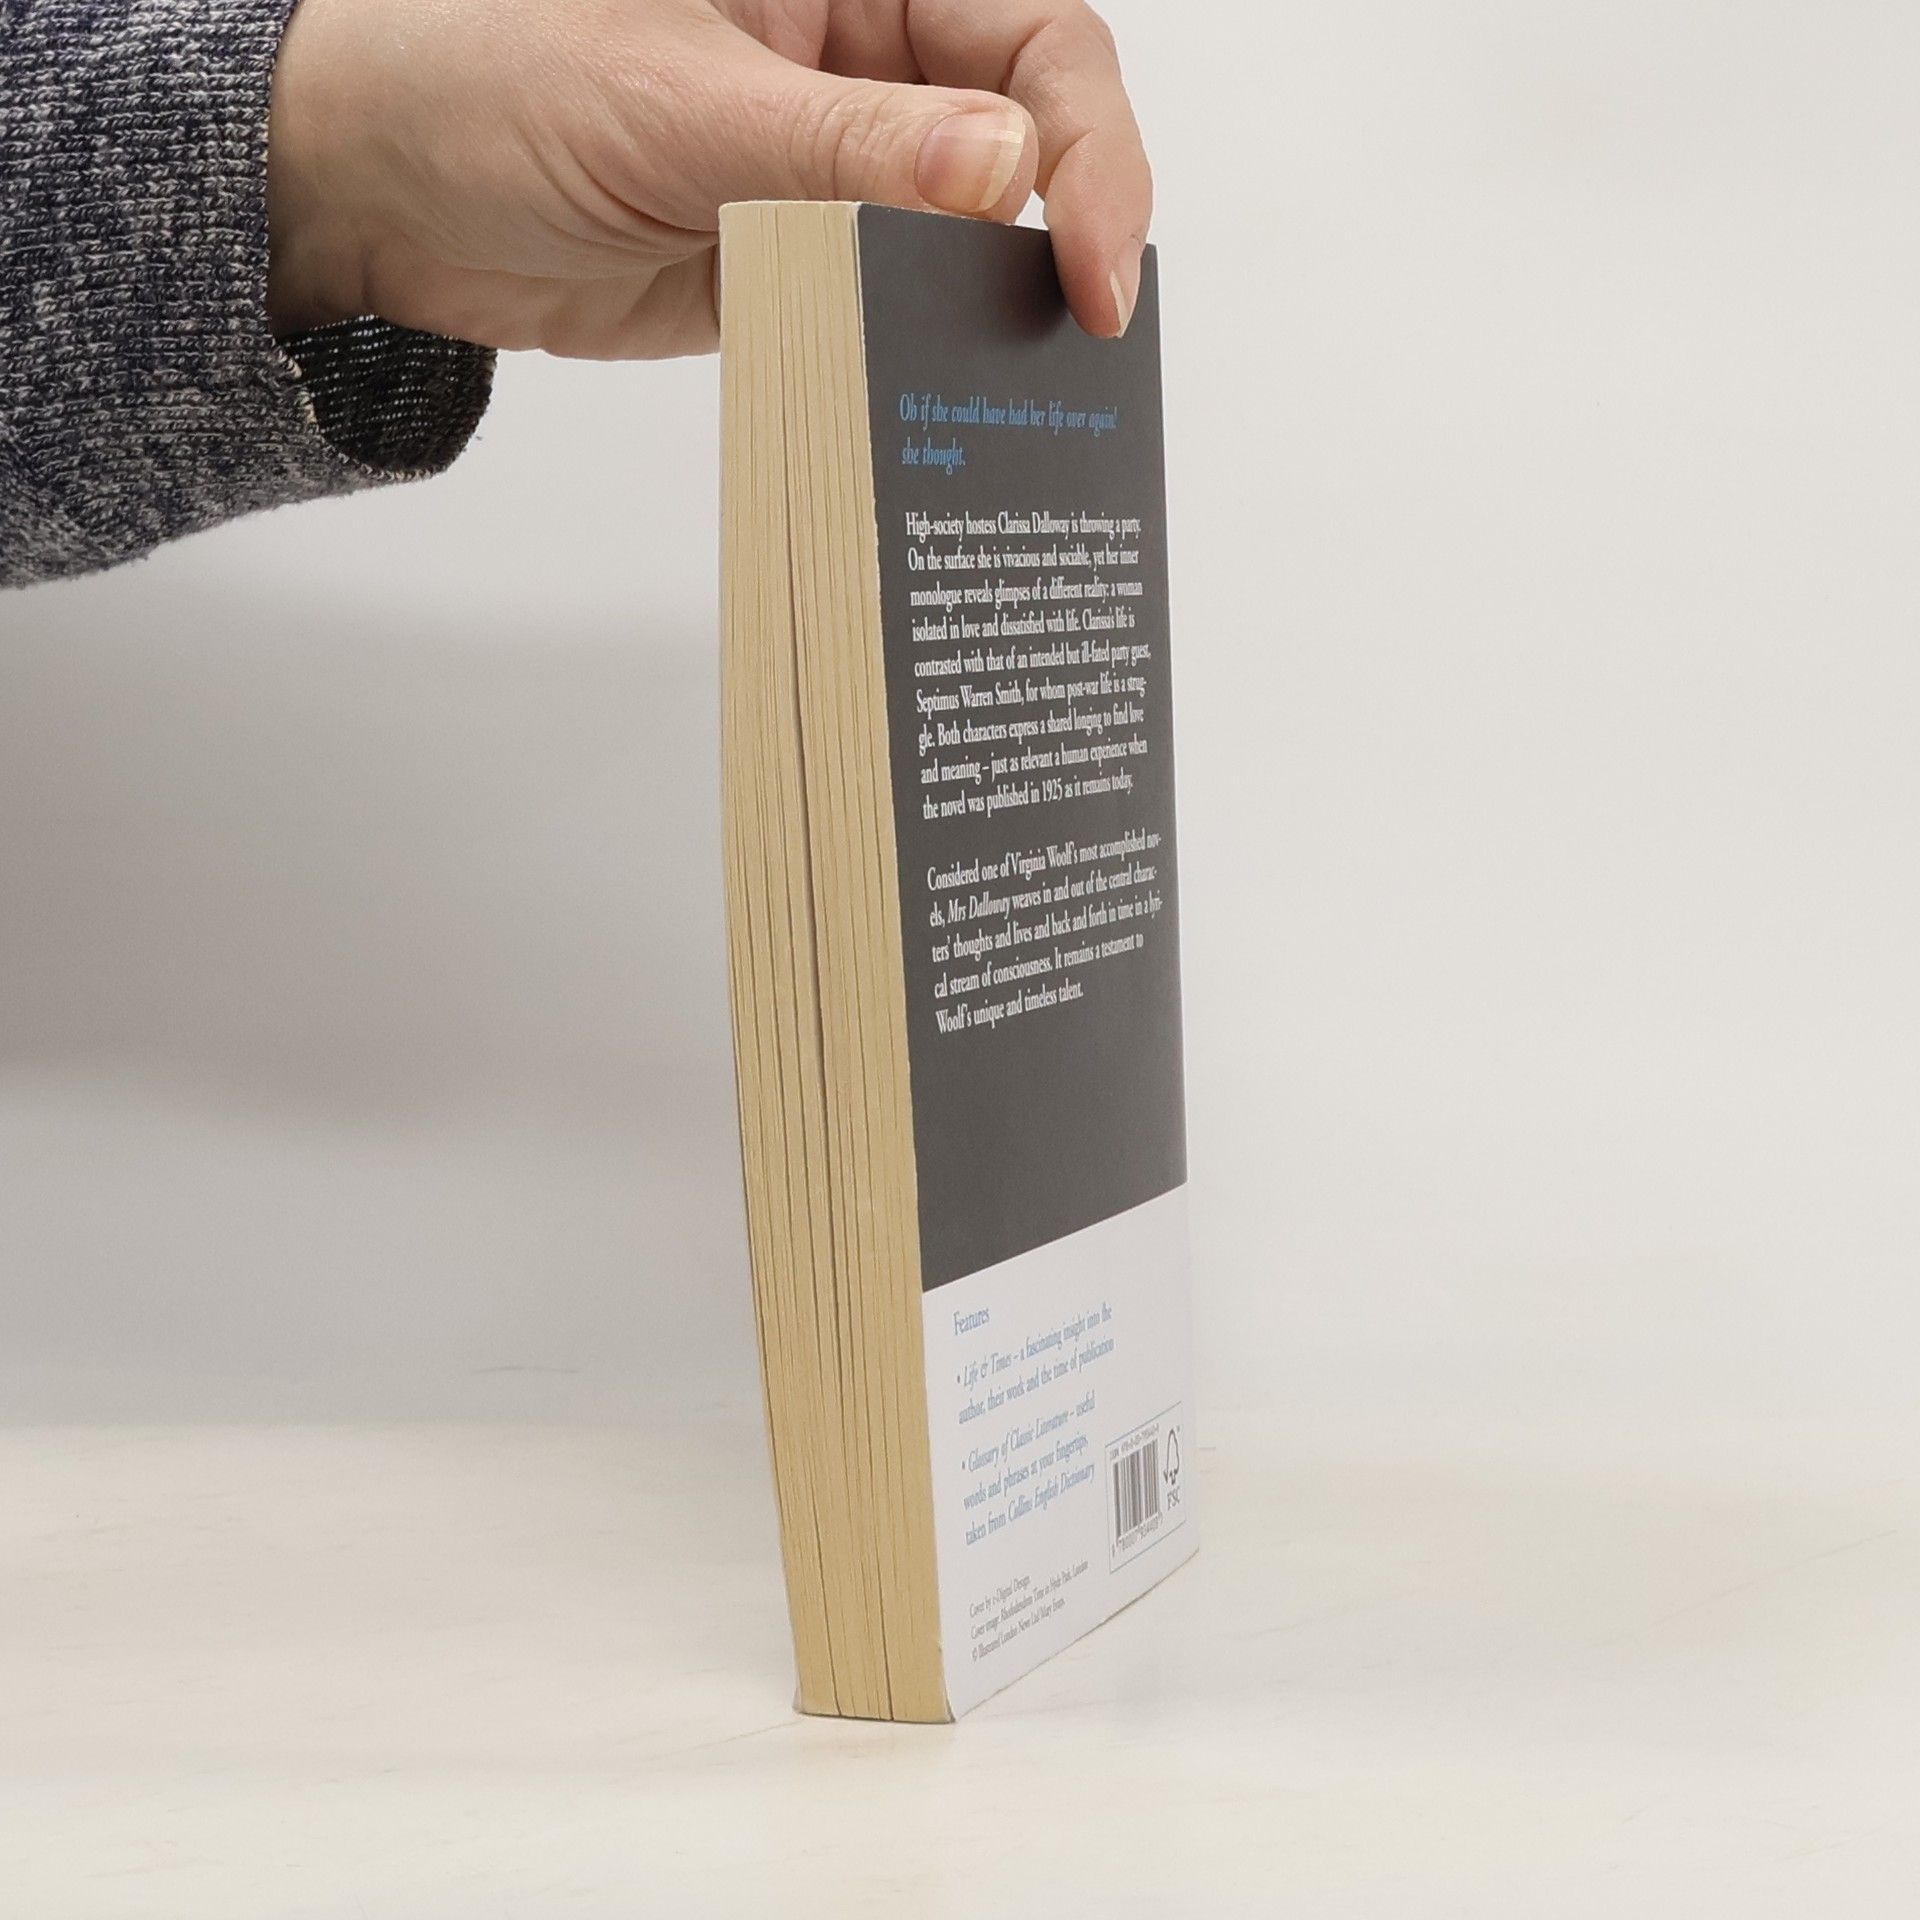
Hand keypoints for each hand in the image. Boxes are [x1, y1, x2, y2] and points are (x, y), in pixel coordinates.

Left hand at [265, 0, 1151, 357]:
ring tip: (1028, 379)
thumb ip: (847, 147)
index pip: (1030, 37)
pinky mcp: (796, 262)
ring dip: (997, 301)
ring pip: (967, 233)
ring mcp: (830, 170)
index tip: (1094, 257)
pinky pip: (889, 306)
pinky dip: (917, 352)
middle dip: (1068, 226)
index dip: (1089, 144)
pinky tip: (933, 393)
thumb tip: (1008, 171)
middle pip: (1025, 137)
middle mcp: (856, 62)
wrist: (378, 196)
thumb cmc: (484, 81)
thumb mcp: (677, 104)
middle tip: (1084, 327)